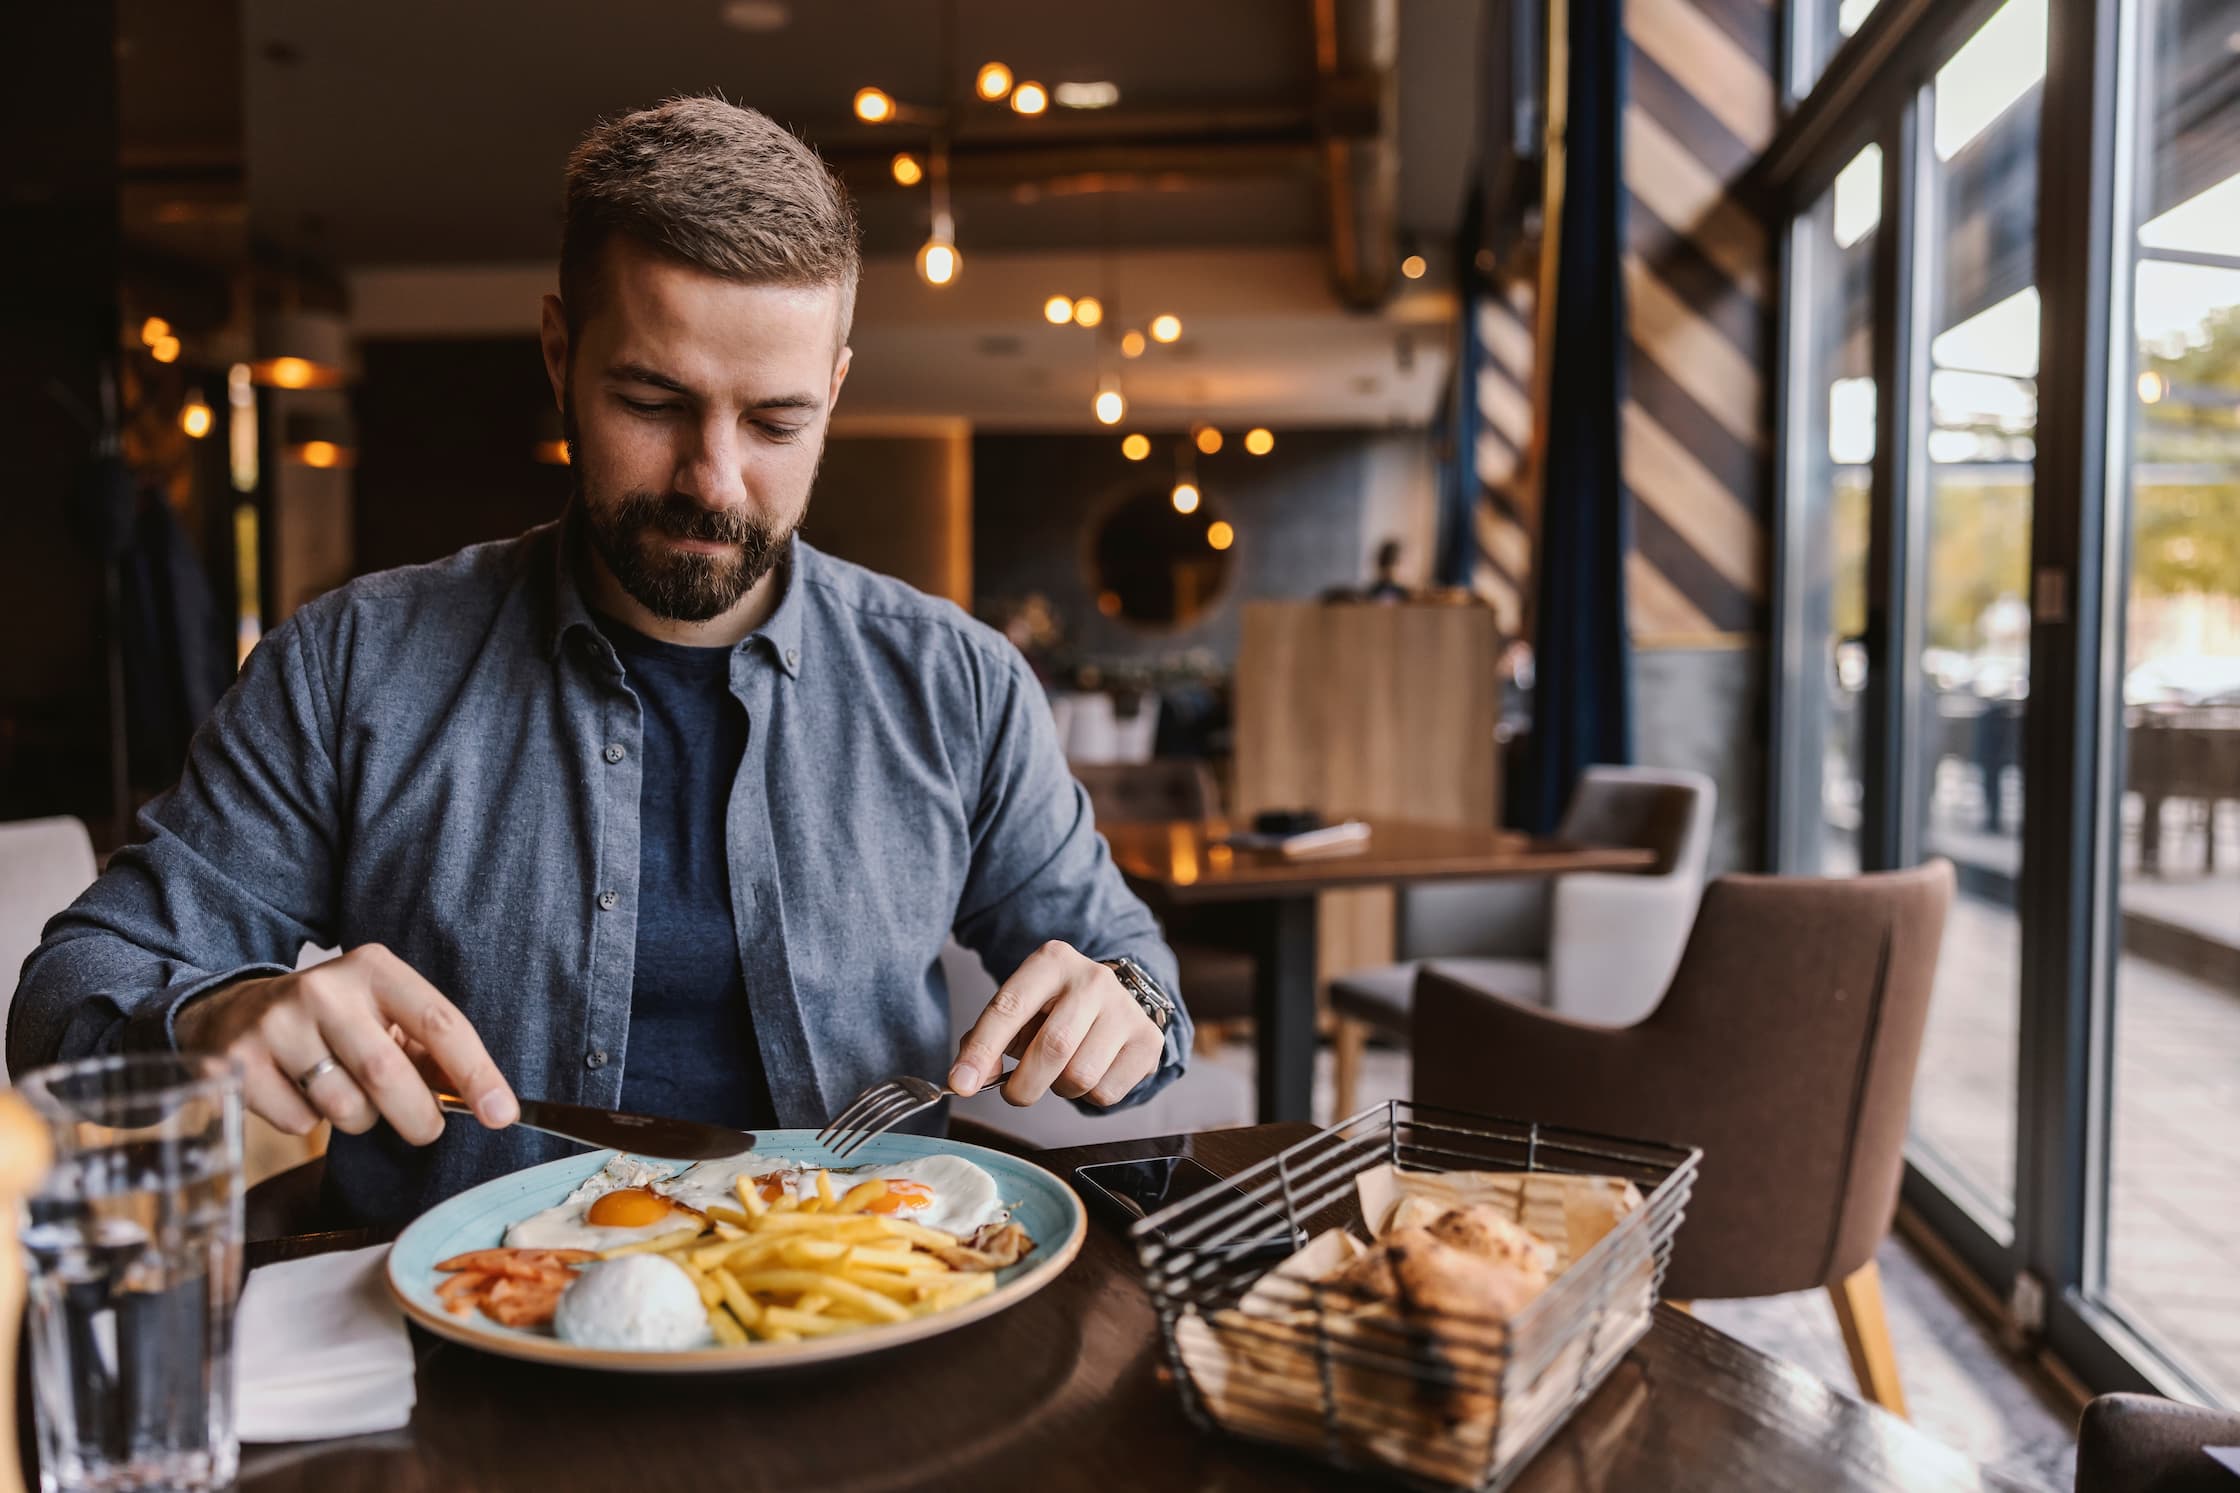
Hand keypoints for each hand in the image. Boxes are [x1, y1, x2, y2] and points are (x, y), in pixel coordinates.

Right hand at [174, 943, 517, 1144]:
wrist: (231, 1011)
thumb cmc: (331, 1020)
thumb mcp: (381, 1014)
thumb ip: (428, 1050)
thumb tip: (485, 1102)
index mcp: (374, 968)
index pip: (439, 1022)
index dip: (476, 1072)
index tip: (503, 1114)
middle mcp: (324, 988)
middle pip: (388, 1072)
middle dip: (418, 1116)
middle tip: (426, 1128)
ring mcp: (278, 1023)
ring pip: (344, 1107)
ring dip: (359, 1119)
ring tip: (343, 1091)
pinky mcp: (239, 1062)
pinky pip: (298, 1122)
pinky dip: (308, 1121)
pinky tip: (296, 1091)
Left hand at [950, 941, 1163, 1107]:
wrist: (1115, 999)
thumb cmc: (1054, 1008)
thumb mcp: (1019, 1009)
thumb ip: (986, 1041)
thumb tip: (968, 1080)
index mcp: (1052, 961)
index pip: (1009, 1008)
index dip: (982, 1049)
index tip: (960, 1084)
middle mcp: (1093, 979)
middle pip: (1052, 1048)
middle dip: (1023, 1085)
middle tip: (1015, 1092)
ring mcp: (1125, 1009)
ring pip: (1080, 1077)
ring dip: (1060, 1089)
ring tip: (1061, 1071)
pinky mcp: (1148, 1041)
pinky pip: (1106, 1093)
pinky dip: (1089, 1096)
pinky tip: (1091, 1071)